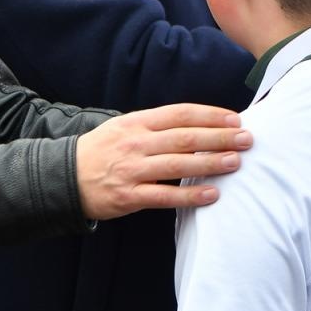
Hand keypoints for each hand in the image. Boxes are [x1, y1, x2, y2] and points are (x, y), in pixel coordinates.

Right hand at [74, 104, 250, 220]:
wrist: (63, 177)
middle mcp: (136, 143)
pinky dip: (190, 196)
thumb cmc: (102, 151)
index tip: (235, 118)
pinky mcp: (128, 196)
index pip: (180, 113)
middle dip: (219, 137)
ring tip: (236, 162)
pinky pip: (165, 196)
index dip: (210, 115)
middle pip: (185, 137)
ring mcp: (132, 170)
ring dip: (210, 163)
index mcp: (137, 122)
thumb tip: (198, 125)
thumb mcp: (125, 128)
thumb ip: (157, 126)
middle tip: (247, 139)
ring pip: (178, 165)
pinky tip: (212, 194)